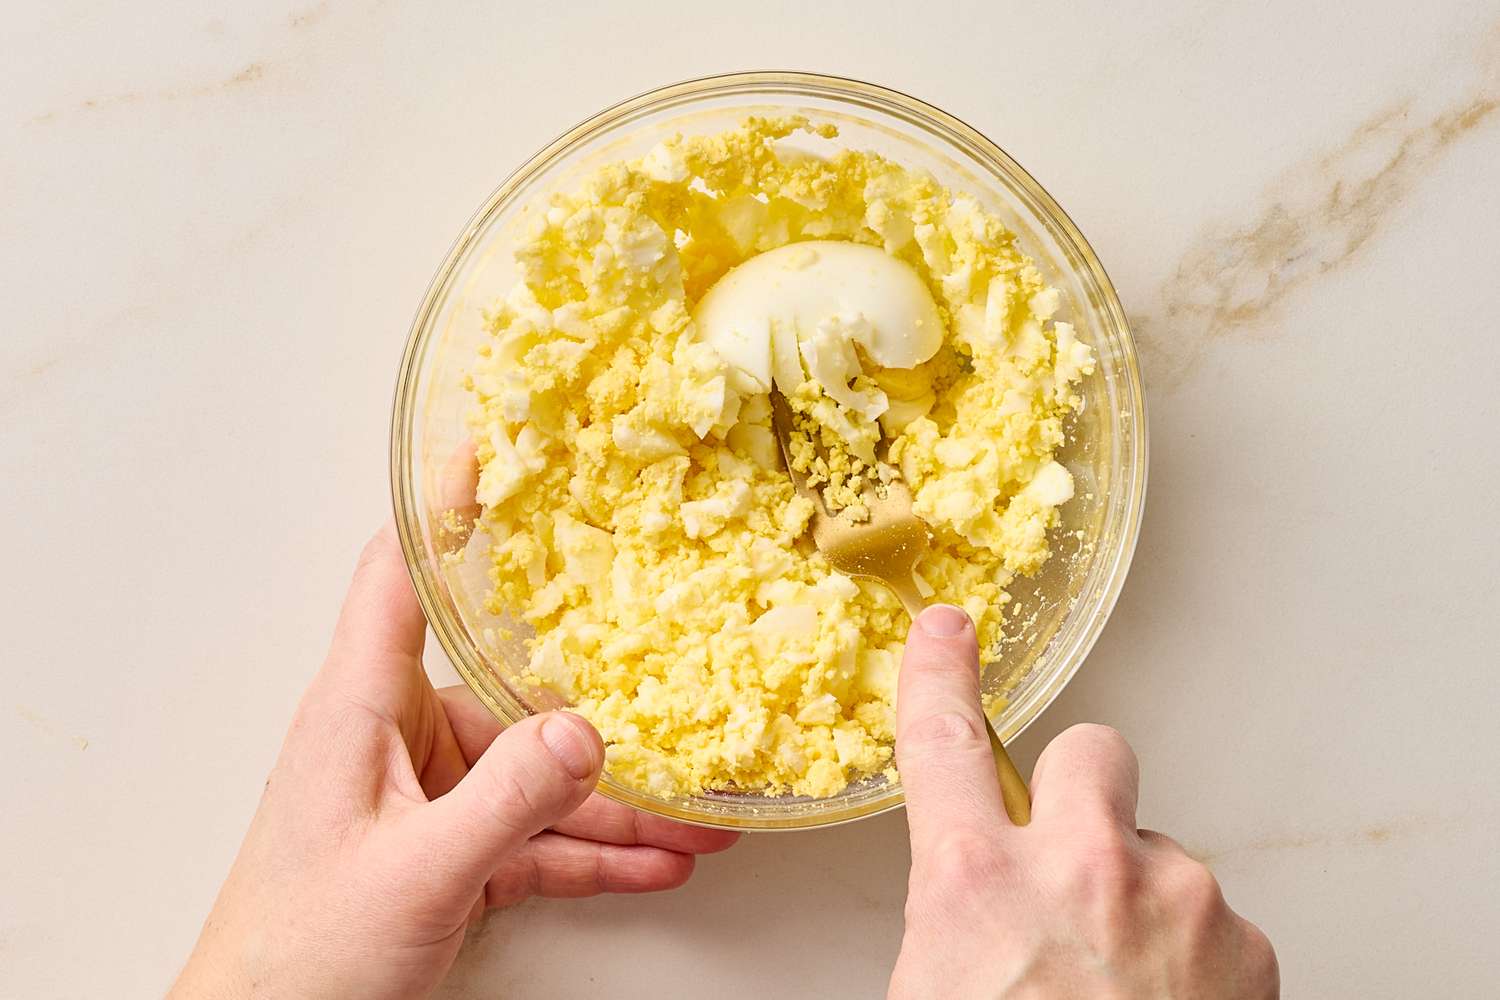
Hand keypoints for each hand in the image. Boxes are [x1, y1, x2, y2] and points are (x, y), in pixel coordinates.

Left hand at [170, 525, 736, 998]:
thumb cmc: (296, 959)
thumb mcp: (415, 871)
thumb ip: (507, 801)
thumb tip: (589, 733)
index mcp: (360, 709)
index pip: (401, 575)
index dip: (443, 504)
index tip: (497, 443)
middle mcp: (396, 740)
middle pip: (511, 695)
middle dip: (604, 712)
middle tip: (679, 684)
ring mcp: (425, 804)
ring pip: (537, 778)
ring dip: (619, 802)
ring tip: (699, 816)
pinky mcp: (446, 859)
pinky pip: (534, 839)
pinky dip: (593, 851)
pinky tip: (654, 863)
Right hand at [889, 605, 1277, 998]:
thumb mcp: (931, 993)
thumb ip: (951, 922)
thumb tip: (963, 916)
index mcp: (976, 886)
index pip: (942, 744)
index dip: (939, 674)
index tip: (944, 631)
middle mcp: (1081, 869)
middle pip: (1090, 752)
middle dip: (1078, 788)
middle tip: (1068, 859)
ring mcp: (1177, 900)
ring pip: (1156, 852)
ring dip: (1139, 900)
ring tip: (1119, 991)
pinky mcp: (1249, 947)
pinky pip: (1211, 918)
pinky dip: (1192, 956)